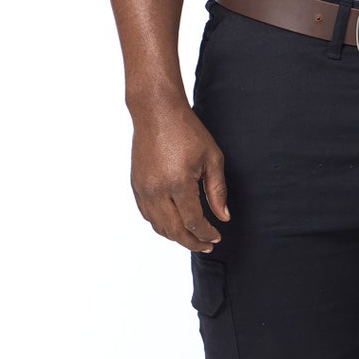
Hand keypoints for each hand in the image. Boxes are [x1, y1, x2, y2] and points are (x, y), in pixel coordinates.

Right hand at [131, 98, 231, 250]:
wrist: (156, 112)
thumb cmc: (186, 130)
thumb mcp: (212, 158)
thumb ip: (217, 191)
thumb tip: (222, 217)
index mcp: (178, 183)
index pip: (193, 222)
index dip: (206, 234)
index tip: (216, 236)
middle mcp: (157, 190)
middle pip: (174, 230)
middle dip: (192, 242)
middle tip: (207, 245)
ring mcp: (143, 189)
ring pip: (158, 226)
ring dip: (175, 236)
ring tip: (192, 238)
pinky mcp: (136, 185)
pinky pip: (147, 214)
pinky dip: (160, 224)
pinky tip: (173, 224)